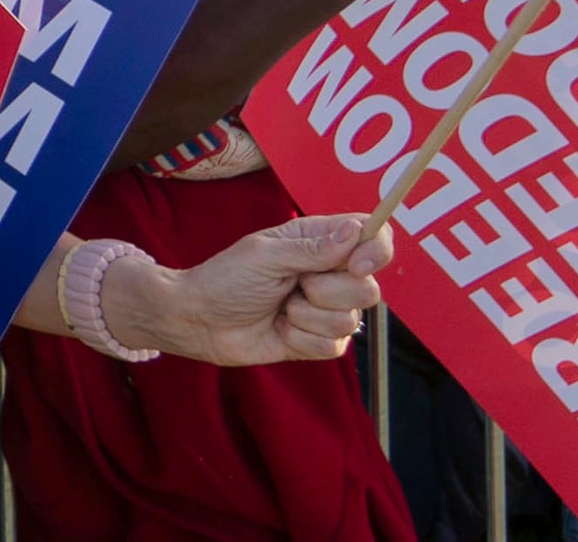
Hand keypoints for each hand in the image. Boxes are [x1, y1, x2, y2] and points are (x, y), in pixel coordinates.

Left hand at [129, 212, 385, 368]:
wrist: (200, 320)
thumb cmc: (226, 279)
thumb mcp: (264, 255)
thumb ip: (312, 248)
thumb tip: (356, 231)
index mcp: (318, 240)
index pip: (373, 237)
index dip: (376, 250)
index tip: (357, 265)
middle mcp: (330, 274)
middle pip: (369, 288)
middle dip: (327, 291)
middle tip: (293, 285)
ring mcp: (328, 309)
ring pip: (351, 320)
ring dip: (306, 316)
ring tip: (279, 307)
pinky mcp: (321, 340)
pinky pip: (334, 346)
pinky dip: (301, 339)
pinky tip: (280, 329)